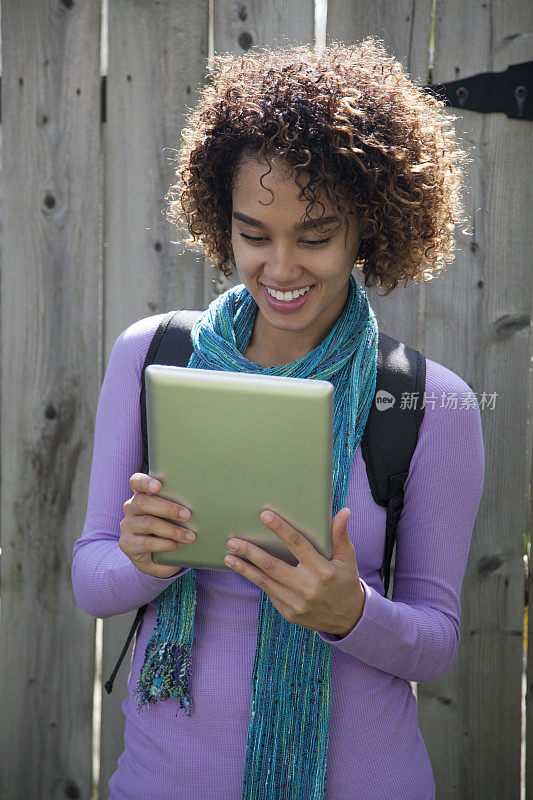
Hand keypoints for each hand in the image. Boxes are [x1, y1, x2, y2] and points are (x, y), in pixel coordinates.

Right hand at [119, 472, 195, 578]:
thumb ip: (176, 504)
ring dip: (172, 530)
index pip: (136, 482)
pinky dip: (165, 544)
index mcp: (141, 495)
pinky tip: (177, 545)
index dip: (145, 482)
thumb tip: (199, 501)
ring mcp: (127, 525)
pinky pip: (146, 543)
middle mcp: (131, 508)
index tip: (159, 485)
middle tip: (187, 515)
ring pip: (148, 523)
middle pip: (143, 502)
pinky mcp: (127, 544)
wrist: (156, 558)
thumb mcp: (172, 515)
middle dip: (168, 508)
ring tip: (189, 536)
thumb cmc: (168, 529)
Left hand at [224, 508, 365, 636]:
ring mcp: (297, 603)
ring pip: (264, 582)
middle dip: (250, 552)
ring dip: (244, 569)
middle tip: (232, 541)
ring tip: (228, 557)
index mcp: (322, 570)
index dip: (280, 529)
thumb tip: (343, 511)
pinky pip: (269, 593)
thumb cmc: (346, 581)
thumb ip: (340, 535)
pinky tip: (244, 570)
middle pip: (272, 565)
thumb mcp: (347, 558)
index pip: (297, 544)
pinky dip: (256, 581)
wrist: (348, 618)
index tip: (264, 516)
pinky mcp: (289, 613)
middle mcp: (307, 587)